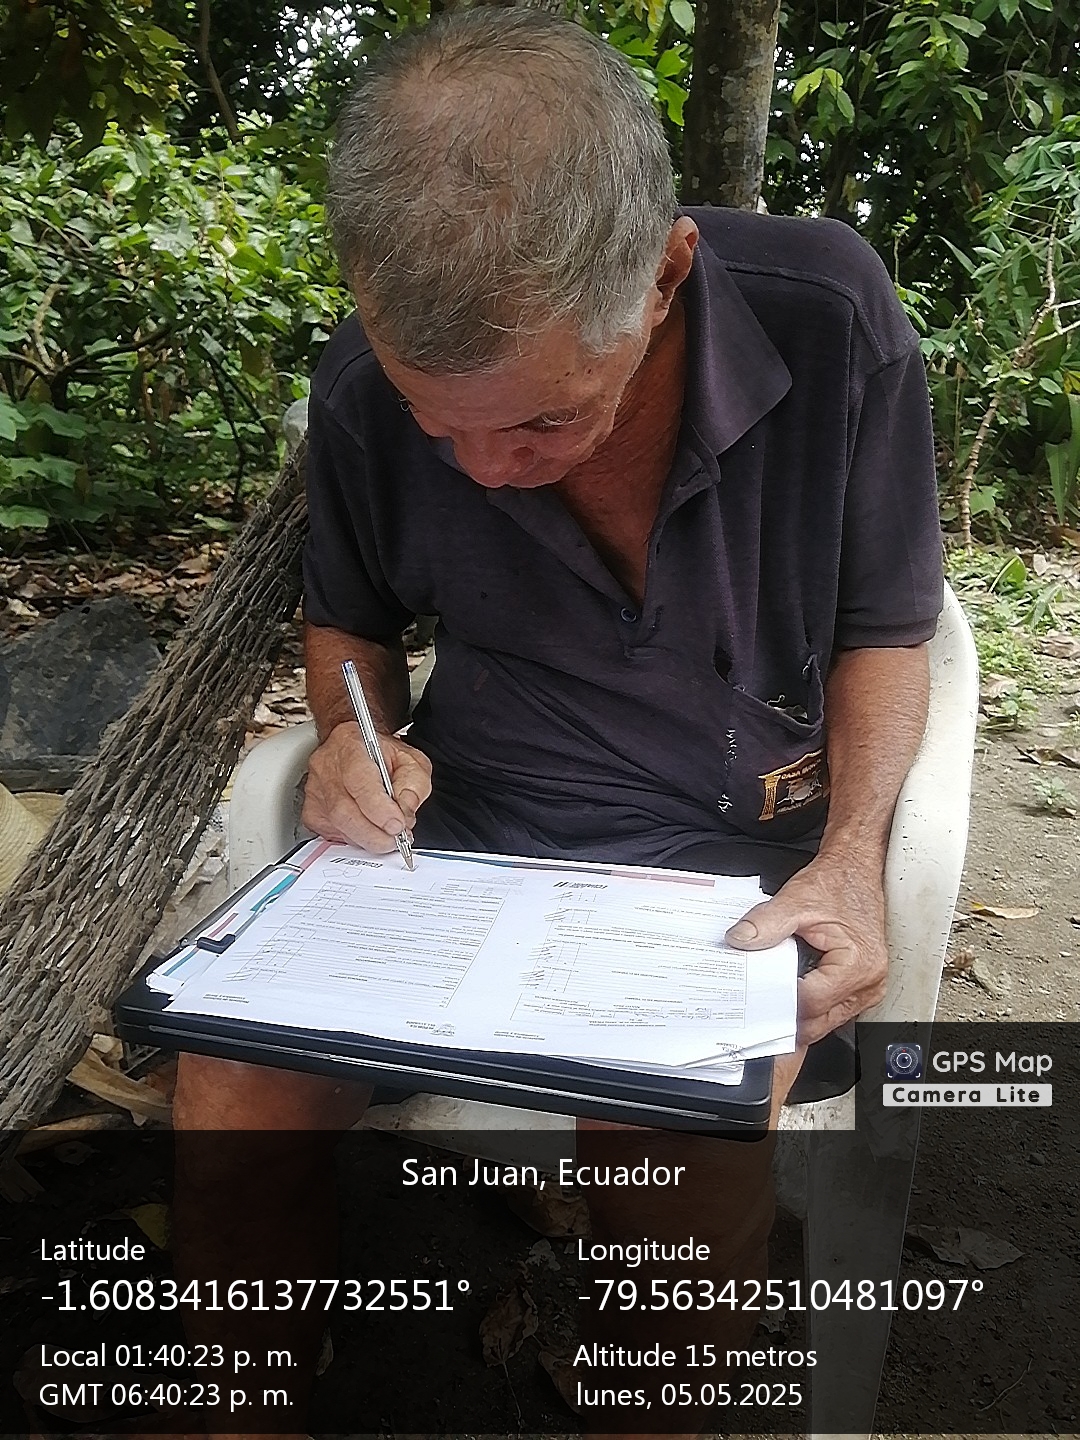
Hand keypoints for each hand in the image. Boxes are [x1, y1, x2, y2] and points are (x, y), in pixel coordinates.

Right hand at [301, 721, 431, 852]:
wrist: (356, 747)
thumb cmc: (381, 753)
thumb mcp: (410, 760)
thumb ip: (413, 786)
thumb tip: (405, 814)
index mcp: (351, 747)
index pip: (359, 782)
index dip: (379, 809)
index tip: (397, 825)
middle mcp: (327, 767)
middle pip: (344, 810)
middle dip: (374, 834)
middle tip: (396, 839)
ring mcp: (315, 790)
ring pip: (338, 826)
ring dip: (367, 839)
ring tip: (387, 836)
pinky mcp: (311, 811)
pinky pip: (332, 835)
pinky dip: (355, 839)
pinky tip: (367, 832)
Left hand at [724, 852, 887, 1044]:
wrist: (856, 871)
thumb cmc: (837, 884)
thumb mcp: (795, 900)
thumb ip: (764, 923)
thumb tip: (739, 941)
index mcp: (858, 964)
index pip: (810, 1002)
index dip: (778, 1000)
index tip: (753, 995)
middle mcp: (869, 983)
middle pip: (818, 1022)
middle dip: (785, 1017)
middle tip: (754, 1008)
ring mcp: (868, 989)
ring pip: (825, 1022)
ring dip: (797, 1015)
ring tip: (770, 1001)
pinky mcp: (860, 988)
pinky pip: (830, 1011)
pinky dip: (809, 1007)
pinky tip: (789, 995)